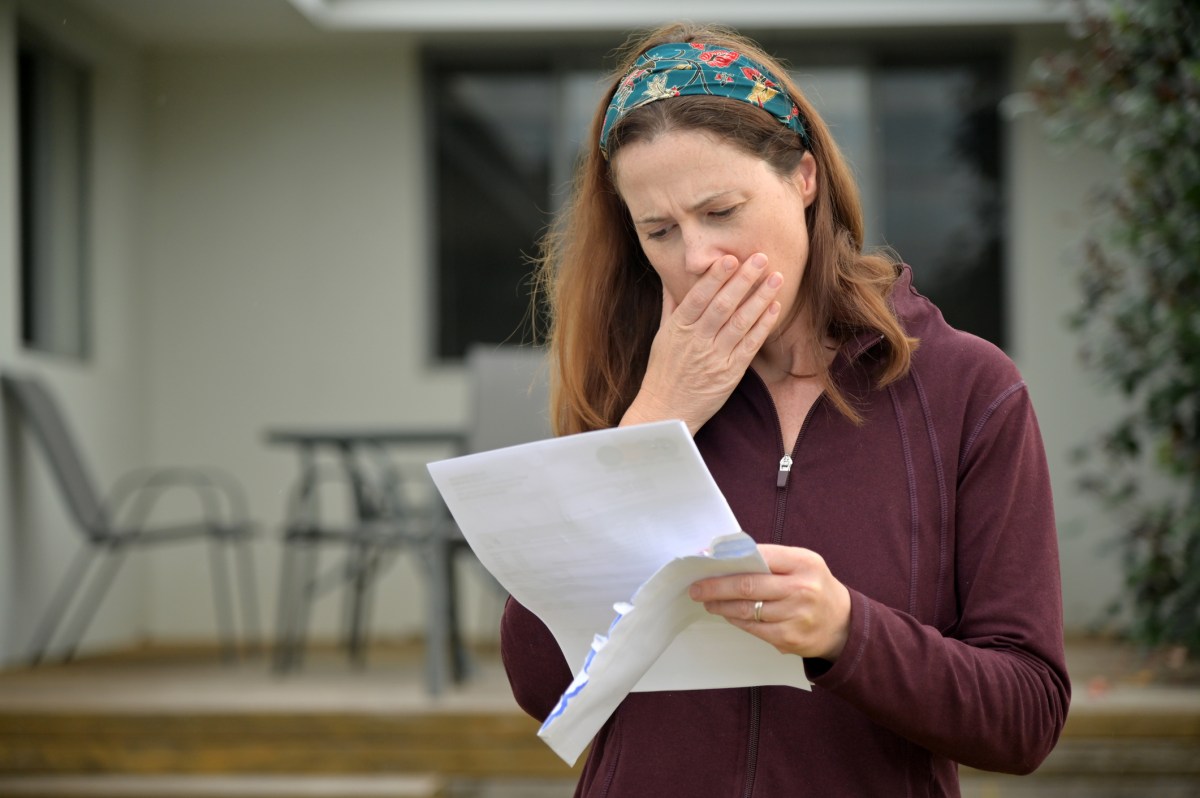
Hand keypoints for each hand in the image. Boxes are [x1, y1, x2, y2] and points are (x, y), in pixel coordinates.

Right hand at [621, 253, 783, 433]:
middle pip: (723, 305)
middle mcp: (697, 341)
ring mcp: (714, 358)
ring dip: (760, 298)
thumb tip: (672, 279)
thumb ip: (671, 306)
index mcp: (678, 329)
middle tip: (761, 257)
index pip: (698, 297)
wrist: (666, 411)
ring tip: (776, 277)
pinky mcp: (730, 373)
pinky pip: (750, 346)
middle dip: (743, 280)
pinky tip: (775, 308)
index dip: (715, 277)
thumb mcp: (661, 336)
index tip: (730, 258)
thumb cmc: (662, 372)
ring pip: (741, 323)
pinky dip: (763, 326)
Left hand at [688, 544, 850, 660]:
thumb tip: (728, 558)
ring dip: (721, 606)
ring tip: (708, 601)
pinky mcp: (789, 639)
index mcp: (803, 563)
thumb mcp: (802, 564)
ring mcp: (796, 616)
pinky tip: (728, 614)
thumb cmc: (814, 587)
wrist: (843, 624)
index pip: (759, 557)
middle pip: (748, 586)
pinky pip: (754, 628)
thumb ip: (772, 560)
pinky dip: (736, 620)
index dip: (730, 559)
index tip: (708, 561)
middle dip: (716, 587)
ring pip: (747, 610)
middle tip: (697, 588)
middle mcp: (801, 589)